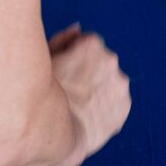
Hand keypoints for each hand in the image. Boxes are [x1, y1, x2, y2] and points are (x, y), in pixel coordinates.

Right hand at [47, 24, 130, 161]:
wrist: (51, 136)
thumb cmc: (41, 95)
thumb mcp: (44, 60)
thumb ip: (62, 39)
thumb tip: (78, 29)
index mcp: (91, 44)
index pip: (86, 44)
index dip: (73, 58)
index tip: (63, 72)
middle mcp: (111, 60)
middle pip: (101, 61)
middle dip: (89, 72)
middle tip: (70, 90)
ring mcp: (120, 84)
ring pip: (110, 82)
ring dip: (99, 89)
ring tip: (79, 105)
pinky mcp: (124, 106)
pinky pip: (116, 102)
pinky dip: (106, 107)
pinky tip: (89, 115)